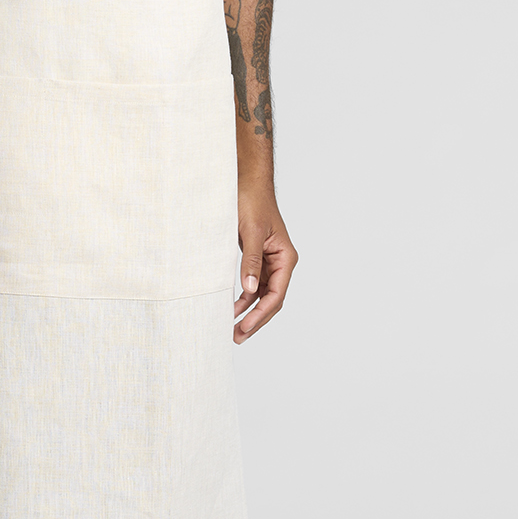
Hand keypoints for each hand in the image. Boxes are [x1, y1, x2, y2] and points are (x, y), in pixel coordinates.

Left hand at [235, 188, 296, 342]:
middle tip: (237, 336)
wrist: (246, 182)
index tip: (245, 327)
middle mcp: (281, 262)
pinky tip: (232, 308)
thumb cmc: (252, 202)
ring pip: (262, 295)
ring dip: (248, 312)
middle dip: (256, 319)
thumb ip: (250, 261)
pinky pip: (253, 284)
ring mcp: (270, 262)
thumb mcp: (250, 232)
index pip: (276, 294)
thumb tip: (249, 289)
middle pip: (271, 300)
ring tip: (233, 329)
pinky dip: (243, 298)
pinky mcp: (257, 259)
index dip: (261, 314)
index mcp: (286, 257)